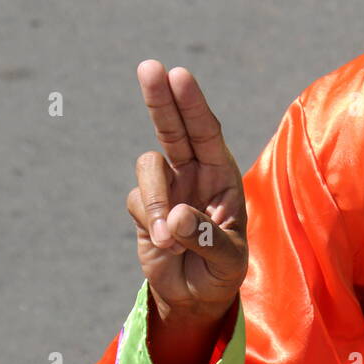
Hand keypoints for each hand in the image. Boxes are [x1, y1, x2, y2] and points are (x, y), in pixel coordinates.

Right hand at [128, 61, 247, 327]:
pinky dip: (146, 221)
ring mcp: (167, 188)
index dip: (193, 103)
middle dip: (161, 99)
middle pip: (173, 127)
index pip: (207, 130)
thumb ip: (205, 237)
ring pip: (149, 167)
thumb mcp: (227, 258)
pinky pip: (136, 201)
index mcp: (223, 172)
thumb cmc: (224, 270)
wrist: (196, 296)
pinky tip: (164, 246)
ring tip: (168, 237)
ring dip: (154, 199)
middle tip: (148, 66)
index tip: (179, 75)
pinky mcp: (144, 208)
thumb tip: (172, 217)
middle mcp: (194, 172)